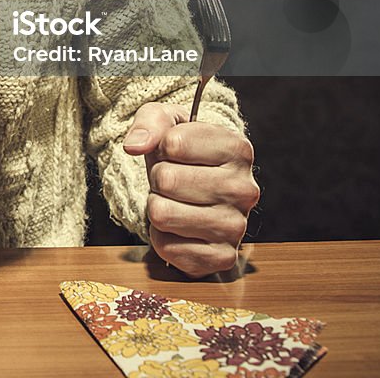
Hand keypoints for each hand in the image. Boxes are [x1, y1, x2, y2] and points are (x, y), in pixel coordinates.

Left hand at [124, 102, 259, 277]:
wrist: (194, 189)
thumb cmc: (180, 153)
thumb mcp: (166, 122)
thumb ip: (149, 122)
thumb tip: (134, 146)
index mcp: (237, 149)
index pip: (173, 144)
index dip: (161, 147)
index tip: (173, 152)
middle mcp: (244, 189)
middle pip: (166, 180)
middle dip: (158, 178)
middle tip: (172, 180)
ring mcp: (236, 226)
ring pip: (162, 214)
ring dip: (157, 206)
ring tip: (176, 201)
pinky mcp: (223, 258)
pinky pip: (167, 247)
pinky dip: (162, 237)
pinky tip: (180, 227)